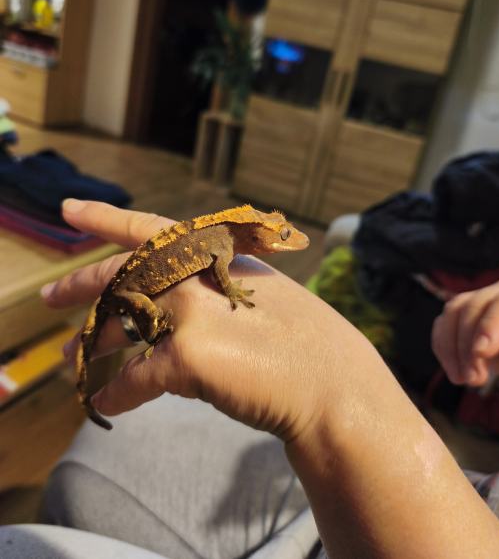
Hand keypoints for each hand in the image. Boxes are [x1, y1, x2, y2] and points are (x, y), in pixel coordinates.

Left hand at [42, 199, 372, 442]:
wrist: (334, 386)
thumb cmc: (307, 345)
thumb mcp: (262, 296)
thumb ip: (217, 292)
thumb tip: (179, 313)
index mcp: (220, 256)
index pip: (154, 229)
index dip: (107, 218)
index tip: (72, 209)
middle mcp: (200, 275)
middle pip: (122, 273)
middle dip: (81, 285)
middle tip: (49, 298)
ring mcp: (191, 311)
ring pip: (118, 323)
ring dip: (89, 343)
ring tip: (69, 358)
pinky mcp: (187, 356)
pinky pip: (133, 378)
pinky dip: (116, 394)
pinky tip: (105, 404)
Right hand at [432, 277, 498, 387]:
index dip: (491, 326)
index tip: (481, 353)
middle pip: (472, 307)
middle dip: (467, 345)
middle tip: (474, 379)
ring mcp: (478, 299)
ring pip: (452, 313)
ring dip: (451, 349)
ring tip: (462, 379)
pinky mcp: (460, 313)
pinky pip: (442, 325)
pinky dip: (444, 350)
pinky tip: (455, 372)